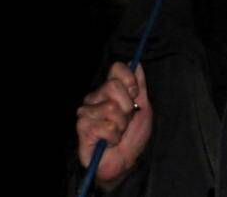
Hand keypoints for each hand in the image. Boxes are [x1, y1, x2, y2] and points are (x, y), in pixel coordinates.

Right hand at [76, 62, 151, 188]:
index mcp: (110, 90)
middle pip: (113, 86)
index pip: (116, 68)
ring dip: (121, 125)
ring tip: (118, 132)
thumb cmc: (132, 136)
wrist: (125, 161)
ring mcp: (87, 111)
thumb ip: (139, 87)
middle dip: (127, 106)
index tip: (135, 94)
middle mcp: (96, 97)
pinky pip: (107, 126)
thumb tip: (137, 64)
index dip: (129, 79)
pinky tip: (110, 141)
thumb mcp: (143, 108)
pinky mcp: (82, 127)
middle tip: (126, 119)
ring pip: (111, 108)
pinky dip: (114, 137)